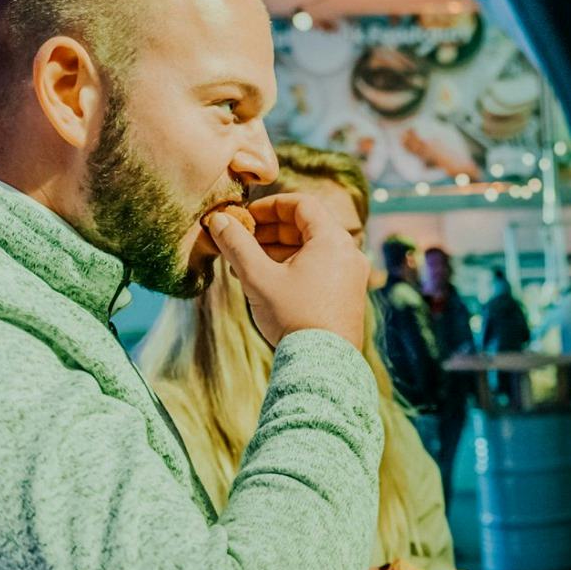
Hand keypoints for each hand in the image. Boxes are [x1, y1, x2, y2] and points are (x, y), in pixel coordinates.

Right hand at [206, 192, 366, 348]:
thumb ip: (237, 245)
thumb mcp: (258, 277)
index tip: (245, 216)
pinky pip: (320, 270)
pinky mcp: (348, 297)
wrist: (323, 365)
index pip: (302, 204)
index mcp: (333, 240)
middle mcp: (349, 254)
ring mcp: (352, 276)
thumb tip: (218, 219)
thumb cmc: (293, 317)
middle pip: (307, 227)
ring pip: (311, 251)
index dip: (269, 206)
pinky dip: (293, 269)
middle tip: (240, 241)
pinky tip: (266, 283)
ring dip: (278, 252)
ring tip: (245, 265)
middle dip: (269, 232)